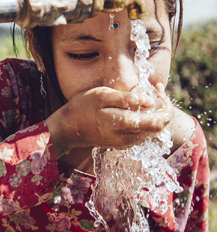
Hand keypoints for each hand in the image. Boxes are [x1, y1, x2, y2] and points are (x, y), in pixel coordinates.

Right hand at [46, 84, 172, 158]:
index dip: (164, 104)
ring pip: (152, 132)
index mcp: (122, 124)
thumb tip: (151, 101)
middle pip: (158, 128)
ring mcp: (125, 143)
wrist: (67, 129)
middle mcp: (126, 138)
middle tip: (159, 91)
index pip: (157, 122)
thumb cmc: (82, 108)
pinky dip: (146, 120)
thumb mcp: (102, 96)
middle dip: (164, 109)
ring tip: (150, 96)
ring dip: (156, 114)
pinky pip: (142, 133)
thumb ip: (127, 99)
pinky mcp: (122, 143)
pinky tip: (141, 107)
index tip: (159, 87)